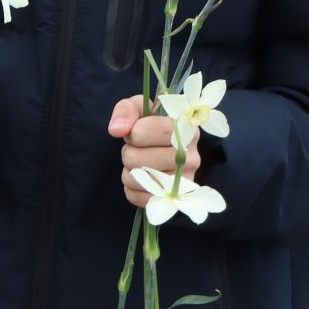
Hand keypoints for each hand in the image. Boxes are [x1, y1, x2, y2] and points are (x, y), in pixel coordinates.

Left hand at [109, 94, 198, 210]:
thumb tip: (117, 129)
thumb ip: (126, 110)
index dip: (135, 132)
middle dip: (129, 152)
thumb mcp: (139, 108)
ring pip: (137, 179)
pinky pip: (137, 197)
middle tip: (138, 149)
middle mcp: (191, 156)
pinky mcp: (173, 200)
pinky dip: (131, 188)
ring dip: (129, 170)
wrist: (162, 150)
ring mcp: (184, 181)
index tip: (137, 131)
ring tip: (140, 163)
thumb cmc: (150, 125)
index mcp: (186, 129)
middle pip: (138, 159)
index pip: (152, 131)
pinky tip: (142, 179)